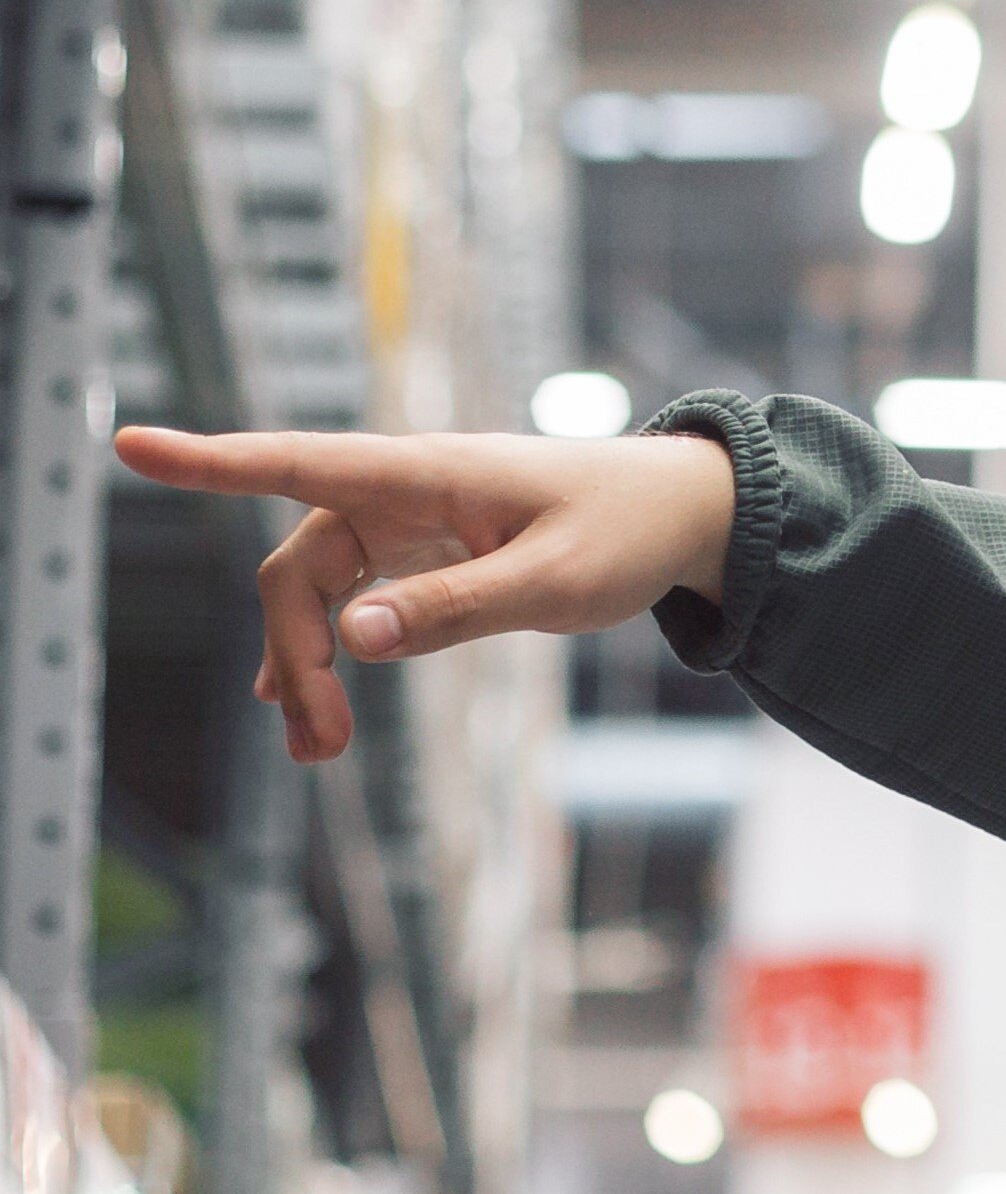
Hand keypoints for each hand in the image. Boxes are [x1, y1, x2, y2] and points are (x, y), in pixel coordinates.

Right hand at [114, 425, 739, 762]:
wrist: (687, 514)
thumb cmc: (629, 531)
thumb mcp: (554, 580)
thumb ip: (456, 607)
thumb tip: (353, 634)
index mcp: (425, 475)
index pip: (296, 463)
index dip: (211, 460)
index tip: (130, 442)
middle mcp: (404, 491)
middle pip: (301, 568)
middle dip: (295, 652)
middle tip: (322, 746)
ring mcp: (413, 521)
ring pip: (322, 591)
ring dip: (308, 664)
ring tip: (317, 750)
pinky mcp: (430, 551)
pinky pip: (355, 597)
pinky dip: (333, 649)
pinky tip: (309, 701)